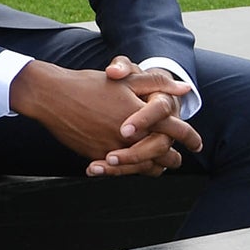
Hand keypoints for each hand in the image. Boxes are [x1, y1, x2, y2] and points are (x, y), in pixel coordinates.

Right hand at [9, 57, 201, 176]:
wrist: (52, 96)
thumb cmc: (89, 84)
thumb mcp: (126, 79)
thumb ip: (157, 84)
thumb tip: (185, 90)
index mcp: (143, 115)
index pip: (176, 130)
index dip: (190, 137)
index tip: (197, 143)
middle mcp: (132, 136)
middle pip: (164, 154)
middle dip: (173, 157)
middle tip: (178, 157)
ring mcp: (114, 148)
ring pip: (144, 167)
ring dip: (154, 166)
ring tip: (159, 165)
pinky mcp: (97, 156)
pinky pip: (121, 170)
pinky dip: (130, 170)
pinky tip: (131, 166)